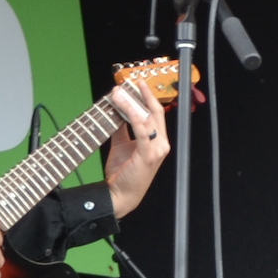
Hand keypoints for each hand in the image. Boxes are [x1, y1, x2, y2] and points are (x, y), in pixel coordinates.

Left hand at [101, 82, 171, 218]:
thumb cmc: (123, 174)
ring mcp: (157, 150)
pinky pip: (141, 130)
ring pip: (147, 118)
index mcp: (158, 142)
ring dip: (131, 102)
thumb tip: (116, 111)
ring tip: (117, 92)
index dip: (147, 97)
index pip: (156, 113)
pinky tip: (122, 105)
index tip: (137, 83)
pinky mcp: (148, 155)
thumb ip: (121, 129)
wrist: (121, 196)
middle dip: (143, 94)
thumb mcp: (122, 146)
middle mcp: (161, 144)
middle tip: (131, 81)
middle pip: (155, 112)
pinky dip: (131, 115)